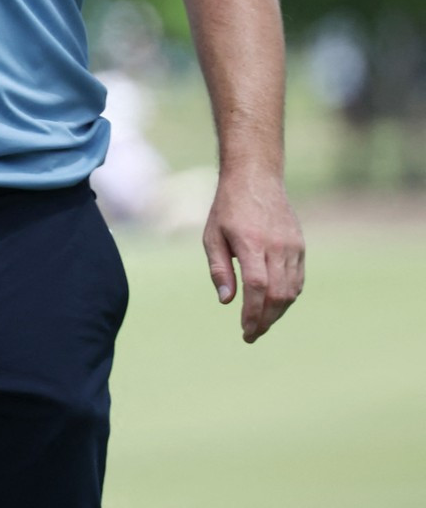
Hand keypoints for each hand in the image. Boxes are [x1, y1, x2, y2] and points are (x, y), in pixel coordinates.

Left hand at [202, 173, 304, 342]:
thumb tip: (227, 301)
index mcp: (251, 243)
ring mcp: (292, 247)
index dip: (253, 313)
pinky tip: (274, 304)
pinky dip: (288, 297)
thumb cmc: (227, 208)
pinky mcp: (300, 246)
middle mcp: (276, 247)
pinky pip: (298, 280)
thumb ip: (220, 269)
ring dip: (277, 311)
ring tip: (261, 323)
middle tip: (252, 334)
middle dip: (265, 319)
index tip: (246, 331)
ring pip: (291, 291)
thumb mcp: (212, 236)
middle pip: (277, 294)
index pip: (256, 287)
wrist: (255, 178)